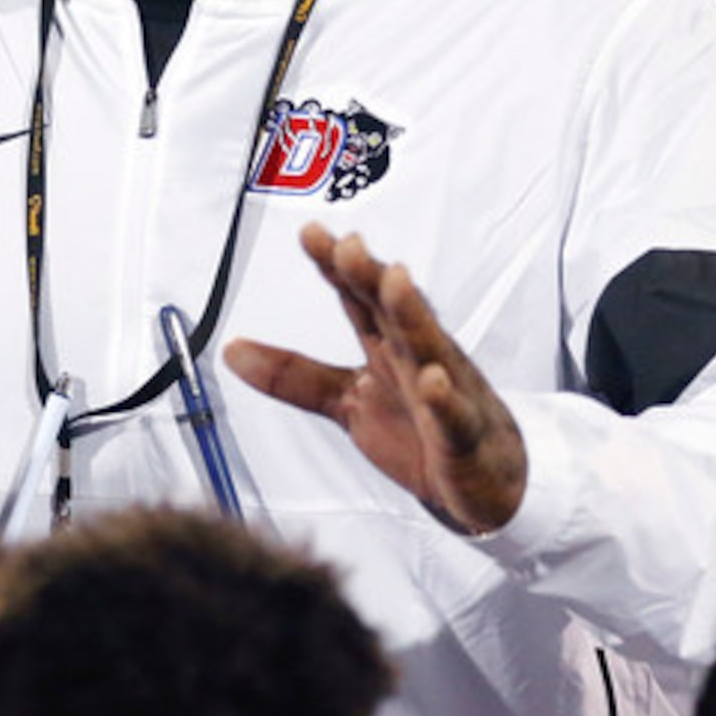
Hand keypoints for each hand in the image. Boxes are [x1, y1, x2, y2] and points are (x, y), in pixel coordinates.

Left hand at [223, 223, 527, 535]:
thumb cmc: (419, 429)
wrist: (484, 482)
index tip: (311, 233)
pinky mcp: (463, 437)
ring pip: (429, 349)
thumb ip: (294, 375)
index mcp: (388, 346)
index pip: (360, 298)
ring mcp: (446, 395)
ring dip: (412, 314)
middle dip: (372, 276)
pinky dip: (445, 400)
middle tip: (349, 245)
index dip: (336, 267)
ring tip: (394, 280)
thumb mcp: (347, 401)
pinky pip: (455, 417)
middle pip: (394, 310)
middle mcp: (418, 358)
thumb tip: (231, 349)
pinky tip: (434, 381)